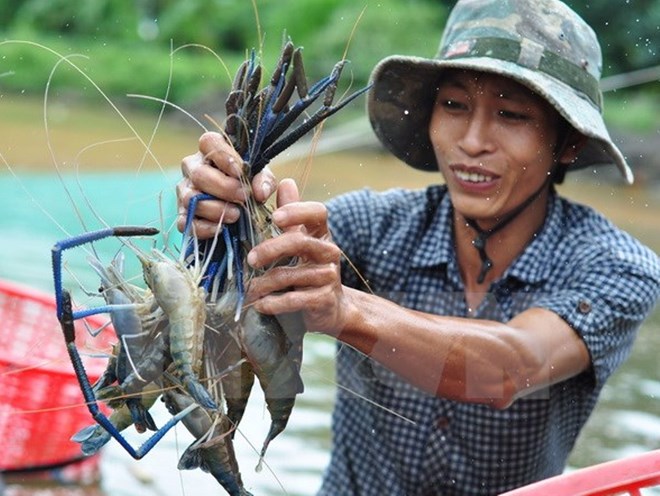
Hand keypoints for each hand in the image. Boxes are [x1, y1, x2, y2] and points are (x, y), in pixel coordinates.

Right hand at [176, 132, 276, 238]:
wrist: (239, 206)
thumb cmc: (248, 183)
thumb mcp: (260, 177)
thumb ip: (264, 181)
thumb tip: (259, 193)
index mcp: (210, 150)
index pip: (209, 143)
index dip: (224, 156)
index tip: (241, 171)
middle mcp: (193, 168)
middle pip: (199, 174)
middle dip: (224, 187)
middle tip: (243, 197)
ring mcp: (185, 191)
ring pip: (191, 199)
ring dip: (215, 209)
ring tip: (235, 215)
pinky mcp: (182, 214)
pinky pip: (186, 222)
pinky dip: (203, 228)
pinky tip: (220, 229)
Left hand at [246, 179, 348, 335]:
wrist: (330, 308)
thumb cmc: (307, 270)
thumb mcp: (299, 240)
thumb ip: (291, 214)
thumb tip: (285, 181)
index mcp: (321, 233)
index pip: (318, 212)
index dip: (298, 211)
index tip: (276, 217)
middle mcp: (329, 251)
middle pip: (300, 242)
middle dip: (271, 249)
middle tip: (250, 259)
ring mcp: (328, 276)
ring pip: (293, 274)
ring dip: (265, 283)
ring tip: (249, 289)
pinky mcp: (324, 299)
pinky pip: (296, 299)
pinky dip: (274, 303)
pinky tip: (261, 304)